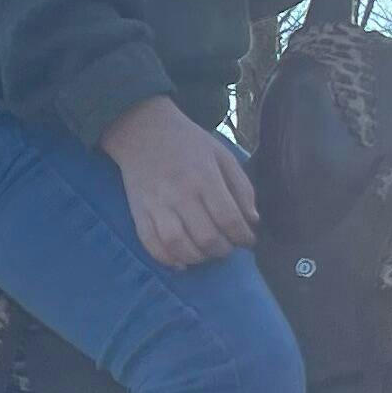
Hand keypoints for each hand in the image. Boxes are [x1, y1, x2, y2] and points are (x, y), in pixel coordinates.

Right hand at [99, 95, 259, 267]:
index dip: (243, 236)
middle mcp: (180, 194)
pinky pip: (152, 245)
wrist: (142, 131)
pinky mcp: (139, 213)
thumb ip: (241, 187)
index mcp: (204, 177)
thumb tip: (252, 220)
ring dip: (199, 258)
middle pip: (206, 237)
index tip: (248, 240)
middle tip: (228, 246)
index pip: (228, 218)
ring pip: (179, 245)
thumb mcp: (222, 155)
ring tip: (207, 252)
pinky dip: (168, 259)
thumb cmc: (188, 143)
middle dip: (223, 250)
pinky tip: (182, 261)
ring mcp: (157, 205)